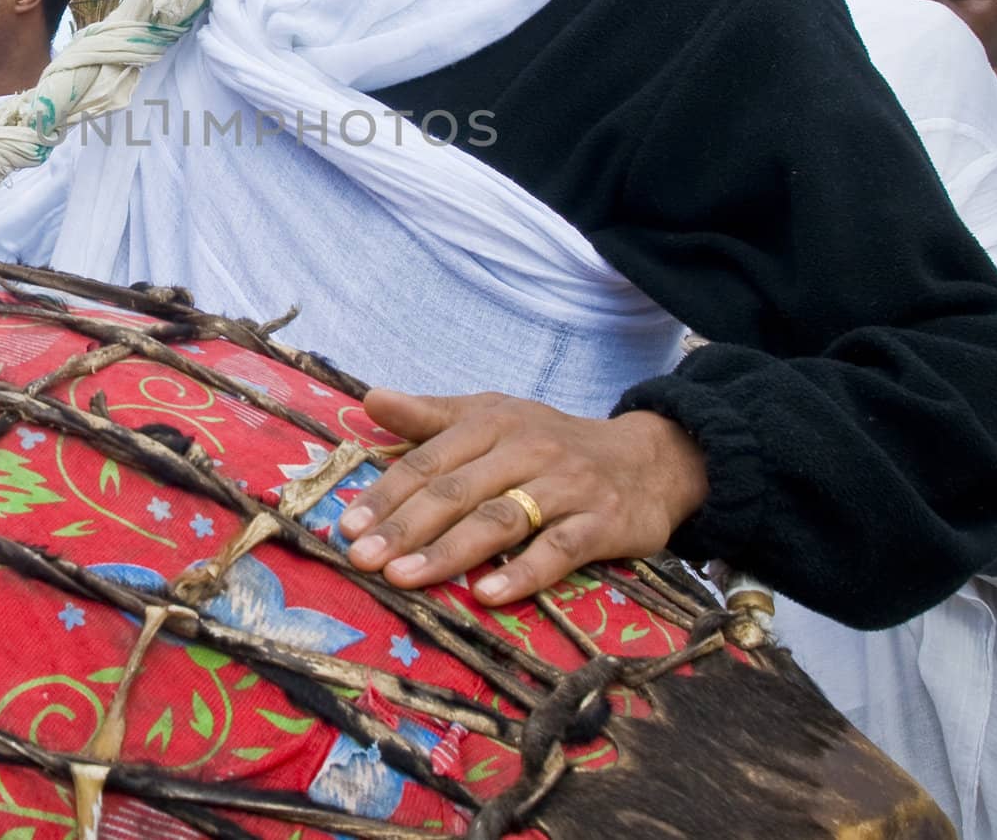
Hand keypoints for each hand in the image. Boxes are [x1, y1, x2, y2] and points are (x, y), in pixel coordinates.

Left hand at [338, 389, 708, 605]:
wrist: (648, 458)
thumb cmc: (550, 443)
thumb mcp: (493, 418)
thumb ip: (431, 417)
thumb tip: (369, 400)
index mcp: (492, 422)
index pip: (429, 460)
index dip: (387, 494)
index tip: (347, 527)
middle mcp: (527, 448)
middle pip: (457, 490)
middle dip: (405, 526)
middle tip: (361, 559)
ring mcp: (566, 486)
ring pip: (499, 520)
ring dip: (448, 551)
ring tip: (403, 579)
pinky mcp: (603, 522)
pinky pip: (559, 549)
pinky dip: (523, 573)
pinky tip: (487, 595)